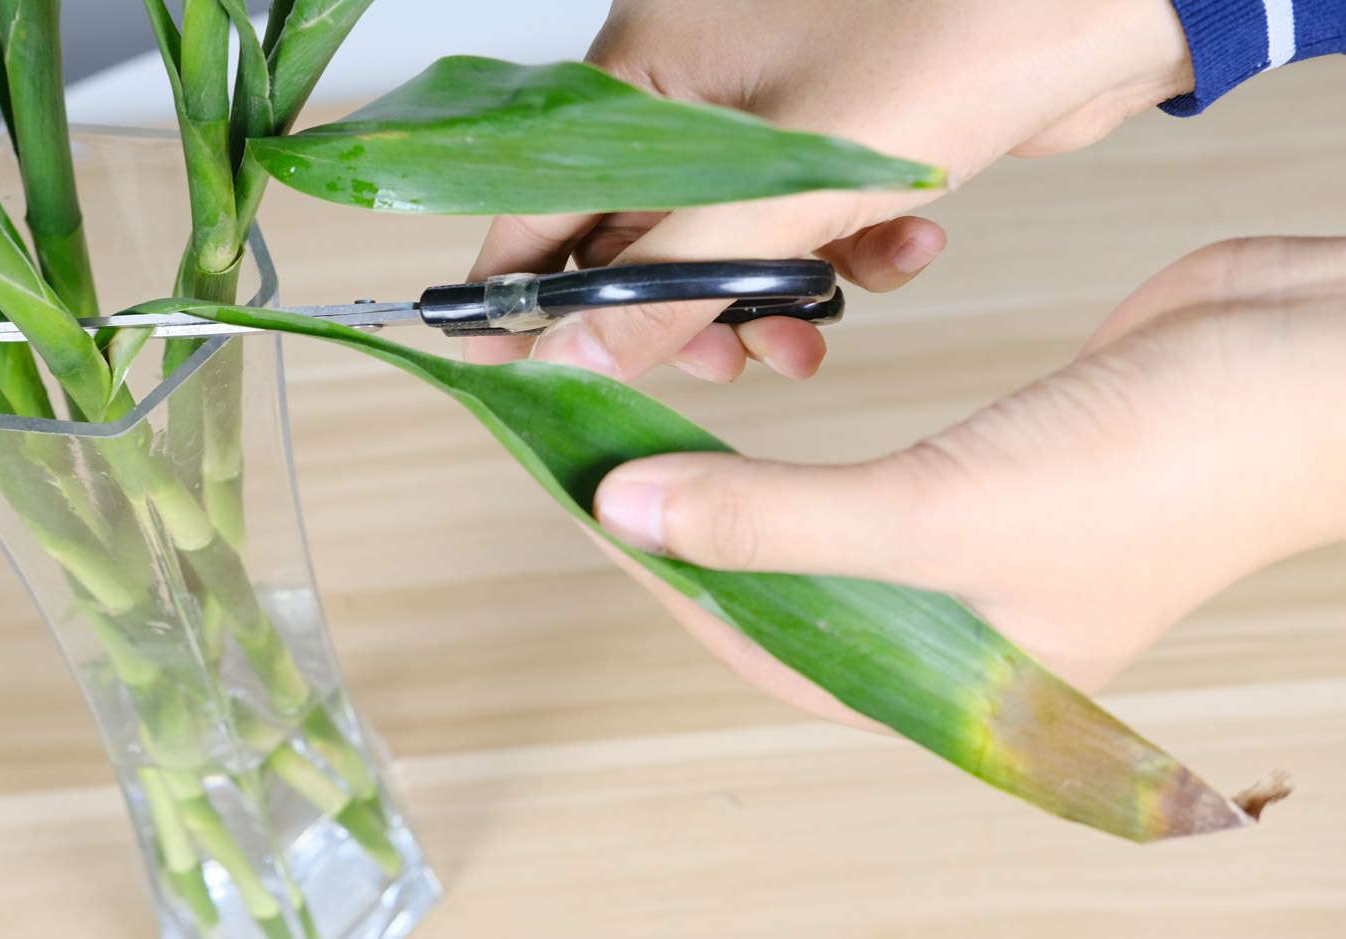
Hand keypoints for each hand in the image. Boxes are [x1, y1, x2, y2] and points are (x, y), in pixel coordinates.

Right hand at [465, 0, 1194, 381]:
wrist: (1102, 6)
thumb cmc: (958, 39)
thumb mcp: (796, 185)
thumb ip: (675, 278)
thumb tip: (578, 353)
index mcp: (650, 59)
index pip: (542, 192)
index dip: (526, 289)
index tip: (512, 366)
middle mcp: (692, 77)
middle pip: (633, 230)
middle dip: (683, 311)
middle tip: (719, 364)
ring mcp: (761, 102)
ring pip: (719, 238)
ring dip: (766, 297)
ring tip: (813, 333)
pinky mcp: (824, 130)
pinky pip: (791, 218)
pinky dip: (833, 255)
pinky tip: (898, 251)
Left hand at [591, 237, 1345, 724]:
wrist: (1311, 362)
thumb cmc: (1173, 467)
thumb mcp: (949, 511)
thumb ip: (783, 521)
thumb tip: (632, 514)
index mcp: (952, 690)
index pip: (766, 648)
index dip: (667, 579)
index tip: (588, 505)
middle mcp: (954, 638)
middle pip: (781, 597)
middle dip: (690, 536)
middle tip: (598, 461)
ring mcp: (971, 560)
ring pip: (817, 542)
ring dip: (739, 497)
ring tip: (651, 442)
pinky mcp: (986, 482)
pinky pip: (864, 486)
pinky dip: (803, 462)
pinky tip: (752, 434)